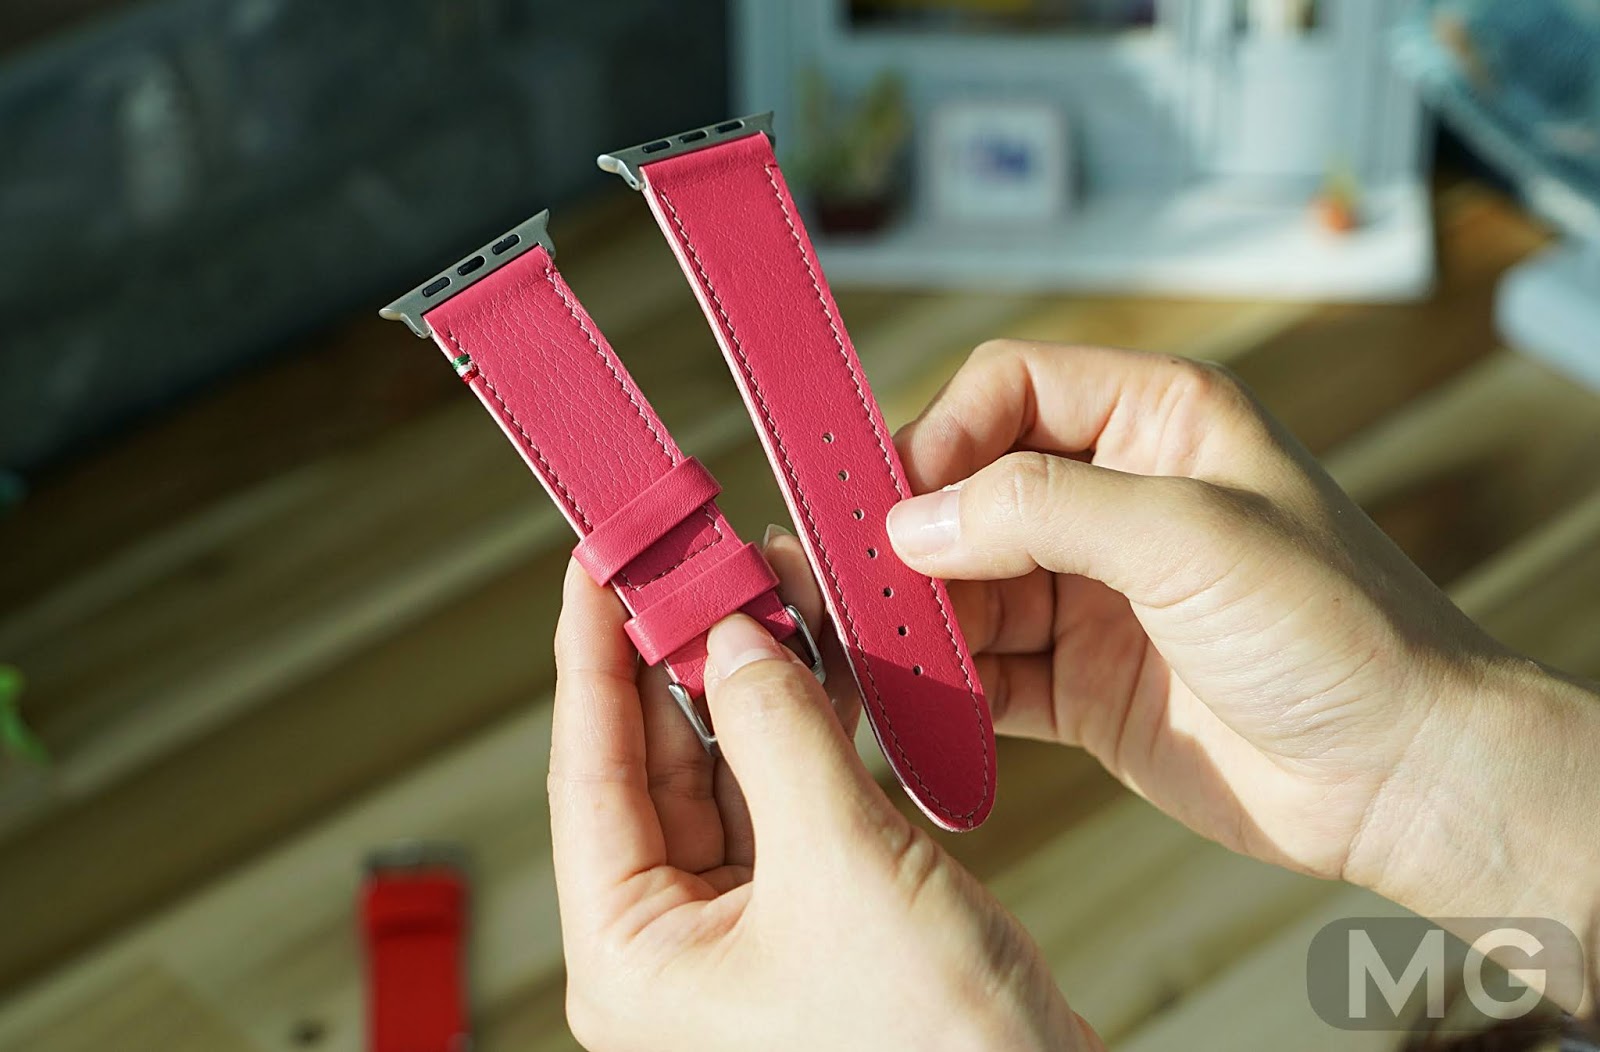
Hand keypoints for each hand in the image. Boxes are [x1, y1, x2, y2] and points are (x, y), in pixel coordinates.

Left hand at [548, 535, 1098, 1051]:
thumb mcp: (842, 865)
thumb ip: (779, 735)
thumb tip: (733, 638)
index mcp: (632, 956)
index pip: (588, 774)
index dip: (590, 657)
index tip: (596, 565)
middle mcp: (672, 945)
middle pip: (653, 764)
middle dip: (681, 657)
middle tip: (699, 560)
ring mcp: (741, 932)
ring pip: (725, 771)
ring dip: (750, 684)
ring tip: (768, 590)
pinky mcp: (808, 918)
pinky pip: (784, 798)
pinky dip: (801, 729)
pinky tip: (818, 663)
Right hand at [888, 341, 1599, 973]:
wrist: (1403, 776)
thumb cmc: (1338, 629)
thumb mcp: (1192, 537)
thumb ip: (1045, 511)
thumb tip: (914, 522)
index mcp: (1155, 422)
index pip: (1009, 389)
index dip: (942, 434)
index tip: (897, 502)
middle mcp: (1115, 498)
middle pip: (969, 488)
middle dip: (909, 533)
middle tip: (851, 578)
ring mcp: (1092, 592)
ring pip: (964, 582)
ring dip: (913, 612)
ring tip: (866, 643)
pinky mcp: (1079, 679)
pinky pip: (984, 668)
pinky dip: (941, 683)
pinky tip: (910, 699)